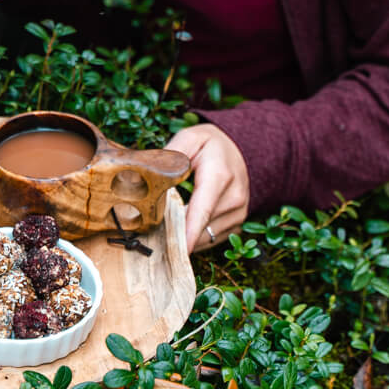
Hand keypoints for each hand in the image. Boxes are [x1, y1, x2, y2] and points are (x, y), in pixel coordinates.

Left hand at [166, 123, 249, 253]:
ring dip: (187, 236)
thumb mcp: (189, 138)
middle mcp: (234, 197)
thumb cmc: (209, 144)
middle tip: (153, 233)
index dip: (189, 232)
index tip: (179, 249)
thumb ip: (170, 155)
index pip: (202, 211)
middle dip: (177, 232)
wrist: (238, 148)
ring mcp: (239, 212)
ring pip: (207, 237)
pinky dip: (197, 237)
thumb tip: (148, 175)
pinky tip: (183, 228)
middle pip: (201, 226)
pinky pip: (213, 239)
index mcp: (219, 176)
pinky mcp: (238, 223)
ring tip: (167, 227)